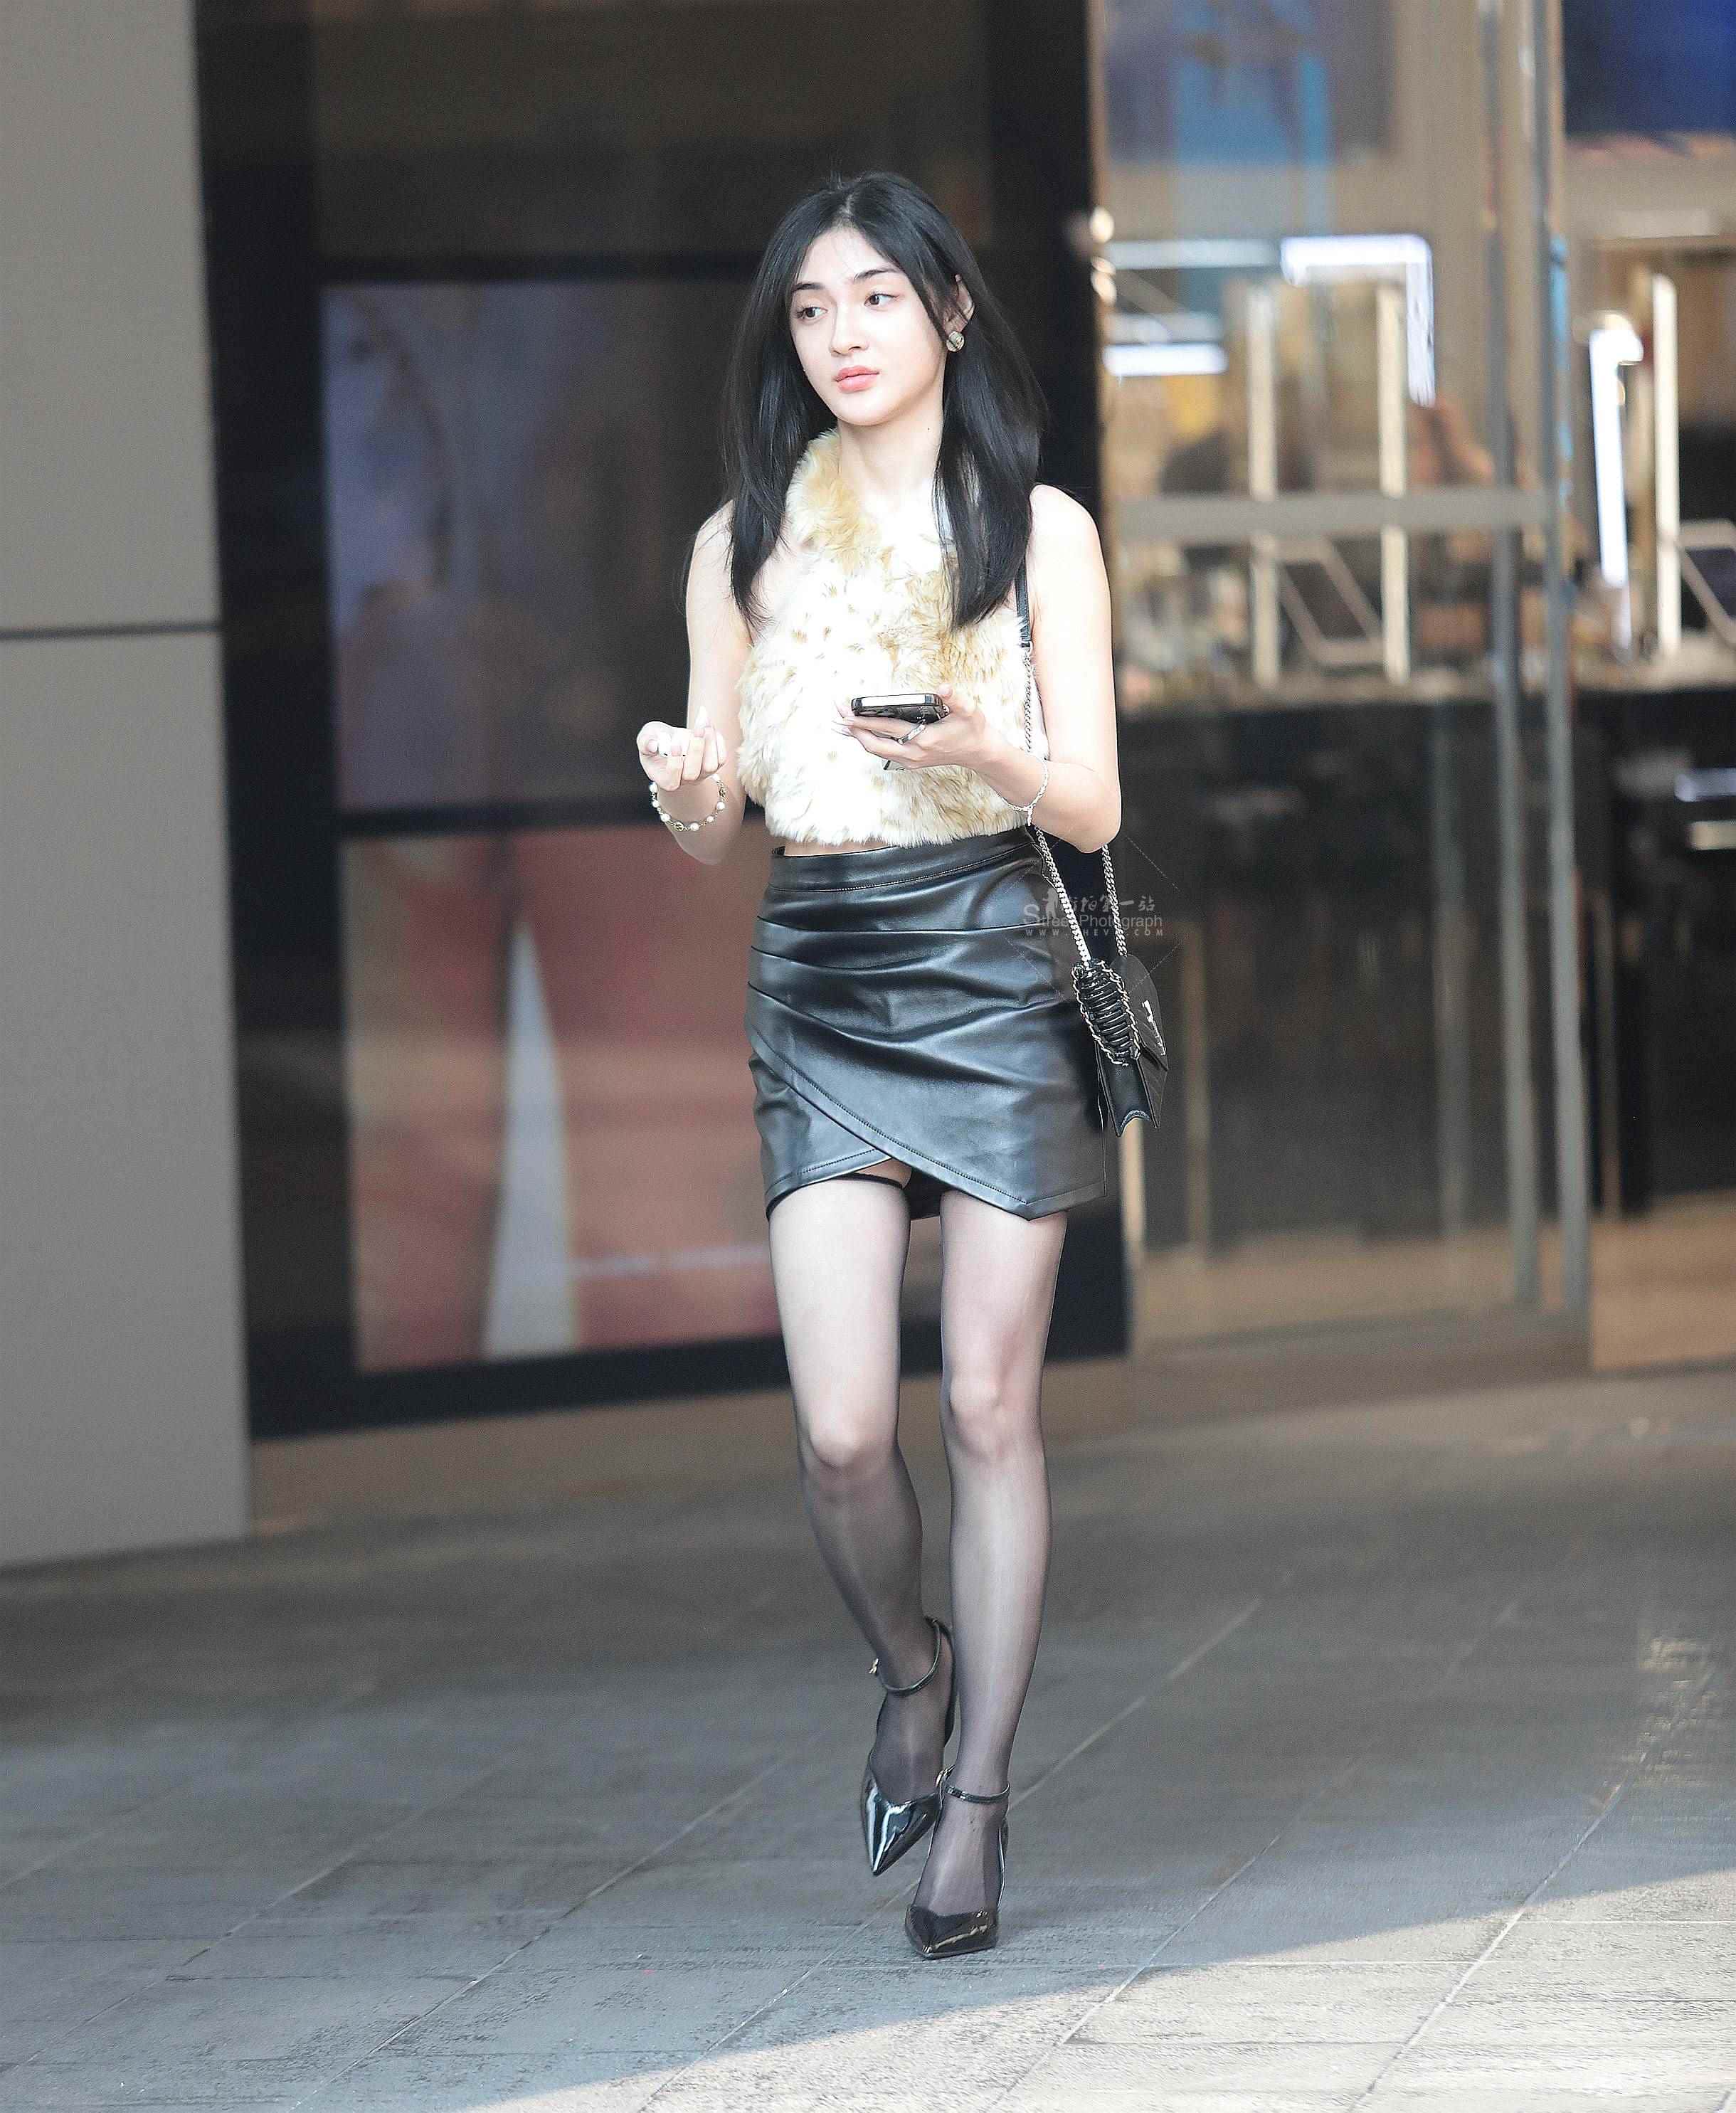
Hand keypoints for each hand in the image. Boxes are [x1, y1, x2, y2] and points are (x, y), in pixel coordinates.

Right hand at [636, 708, 725, 791]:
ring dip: (710, 742)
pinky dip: (718, 742)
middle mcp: (684, 781)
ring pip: (710, 766)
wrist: (672, 740)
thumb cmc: (656, 740)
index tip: (674, 744)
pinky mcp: (713, 765)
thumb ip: (645, 742)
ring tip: (704, 721)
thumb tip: (652, 745)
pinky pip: (721, 759)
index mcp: (665, 779)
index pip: (672, 780)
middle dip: (696, 750)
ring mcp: (700, 775)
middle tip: (697, 728)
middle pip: (693, 773)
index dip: (674, 764)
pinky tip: (710, 727)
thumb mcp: (646, 738)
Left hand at [834, 684, 994, 771]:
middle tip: (837, 714)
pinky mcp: (911, 762)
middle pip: (874, 745)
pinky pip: (884, 752)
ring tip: (842, 723)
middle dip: (854, 730)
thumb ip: (955, 699)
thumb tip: (943, 688)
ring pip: (876, 751)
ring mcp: (911, 760)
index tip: (846, 713)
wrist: (980, 753)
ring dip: (859, 737)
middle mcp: (913, 753)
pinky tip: (860, 733)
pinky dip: (869, 742)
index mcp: (924, 739)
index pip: (887, 729)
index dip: (865, 721)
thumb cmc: (973, 729)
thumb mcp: (969, 711)